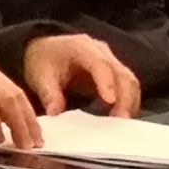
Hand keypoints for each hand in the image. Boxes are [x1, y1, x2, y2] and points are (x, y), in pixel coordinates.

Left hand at [22, 34, 141, 117]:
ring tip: (122, 122)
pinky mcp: (113, 72)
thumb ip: (49, 93)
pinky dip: (128, 101)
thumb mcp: (39, 75)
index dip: (106, 82)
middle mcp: (101, 51)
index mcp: (81, 47)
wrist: (45, 50)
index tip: (110, 101)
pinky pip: (127, 86)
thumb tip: (55, 113)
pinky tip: (121, 117)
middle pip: (121, 73)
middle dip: (125, 96)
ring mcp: (110, 60)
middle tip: (121, 119)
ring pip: (129, 80)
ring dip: (129, 101)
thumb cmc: (43, 60)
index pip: (99, 64)